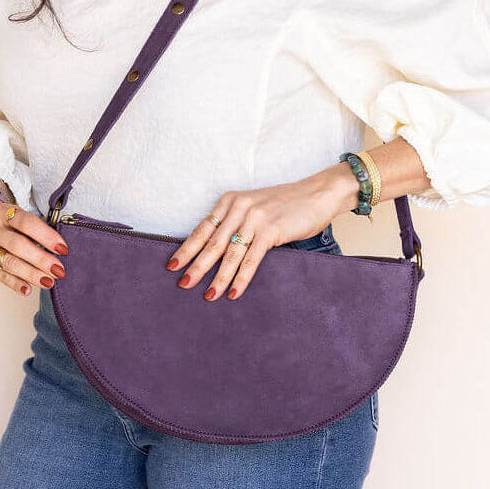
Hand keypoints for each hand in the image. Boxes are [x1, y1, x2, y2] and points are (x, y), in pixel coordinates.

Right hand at [0, 199, 68, 296]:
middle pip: (18, 245)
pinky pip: (0, 276)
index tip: (63, 249)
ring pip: (8, 262)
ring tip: (48, 282)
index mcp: (3, 213)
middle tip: (59, 270)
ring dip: (31, 274)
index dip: (47, 236)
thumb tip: (57, 251)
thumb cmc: (4, 220)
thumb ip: (33, 230)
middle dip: (41, 259)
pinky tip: (28, 289)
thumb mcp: (16, 216)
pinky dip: (15, 284)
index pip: (27, 223)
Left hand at [165, 165, 356, 300]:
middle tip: (182, 284)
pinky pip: (252, 258)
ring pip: (230, 254)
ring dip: (218, 277)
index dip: (186, 249)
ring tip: (208, 295)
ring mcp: (255, 218)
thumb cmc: (286, 204)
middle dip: (196, 266)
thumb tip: (217, 253)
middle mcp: (239, 208)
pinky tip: (234, 292)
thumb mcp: (254, 208)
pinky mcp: (271, 230)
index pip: (202, 229)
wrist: (317, 193)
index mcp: (230, 202)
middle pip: (211, 243)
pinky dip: (241, 277)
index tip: (172, 265)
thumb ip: (236, 224)